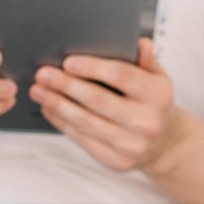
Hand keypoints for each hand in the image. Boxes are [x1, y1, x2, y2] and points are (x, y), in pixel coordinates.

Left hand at [30, 38, 185, 172]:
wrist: (165, 144)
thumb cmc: (154, 103)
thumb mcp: (158, 78)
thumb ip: (146, 60)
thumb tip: (138, 42)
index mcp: (158, 95)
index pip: (120, 76)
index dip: (92, 68)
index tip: (68, 62)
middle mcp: (146, 121)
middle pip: (97, 99)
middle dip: (65, 85)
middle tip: (42, 74)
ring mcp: (131, 144)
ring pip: (85, 122)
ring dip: (56, 105)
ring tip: (38, 91)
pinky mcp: (116, 161)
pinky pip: (82, 139)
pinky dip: (61, 123)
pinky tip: (48, 109)